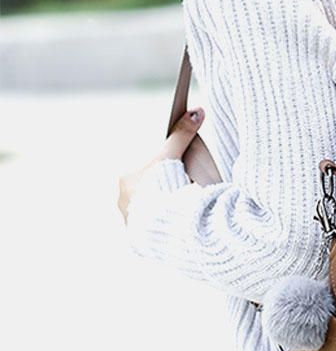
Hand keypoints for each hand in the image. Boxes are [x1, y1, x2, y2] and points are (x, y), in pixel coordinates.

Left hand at [117, 107, 204, 223]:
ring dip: (164, 210)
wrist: (167, 222)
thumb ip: (182, 134)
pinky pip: (154, 229)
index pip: (147, 171)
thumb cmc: (164, 186)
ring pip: (150, 211)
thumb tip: (196, 111)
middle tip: (183, 191)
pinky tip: (177, 225)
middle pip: (148, 191)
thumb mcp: (173, 155)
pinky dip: (165, 226)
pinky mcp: (141, 239)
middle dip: (164, 191)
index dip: (165, 172)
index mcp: (126, 179)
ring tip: (182, 209)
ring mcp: (130, 221)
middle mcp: (123, 201)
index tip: (178, 175)